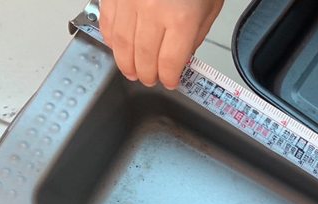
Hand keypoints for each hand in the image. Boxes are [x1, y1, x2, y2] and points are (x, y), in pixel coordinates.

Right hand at [100, 0, 223, 88]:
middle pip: (143, 58)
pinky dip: (112, 40)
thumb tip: (181, 57)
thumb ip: (195, 35)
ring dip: (126, 63)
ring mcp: (129, 0)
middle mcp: (152, 11)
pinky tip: (119, 47)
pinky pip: (107, 23)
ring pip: (121, 44)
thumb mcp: (209, 7)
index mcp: (181, 19)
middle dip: (147, 75)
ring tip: (132, 71)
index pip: (169, 63)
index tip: (170, 81)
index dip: (169, 78)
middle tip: (150, 80)